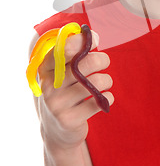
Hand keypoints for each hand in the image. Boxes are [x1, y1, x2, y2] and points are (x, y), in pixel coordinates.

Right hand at [34, 31, 112, 153]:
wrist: (56, 130)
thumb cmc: (65, 91)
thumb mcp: (62, 71)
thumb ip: (74, 52)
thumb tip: (93, 35)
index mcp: (45, 68)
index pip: (63, 48)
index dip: (82, 41)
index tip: (95, 40)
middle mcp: (48, 85)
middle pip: (84, 63)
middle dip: (102, 59)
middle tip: (104, 62)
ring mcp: (56, 104)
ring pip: (95, 82)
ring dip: (107, 80)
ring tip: (105, 82)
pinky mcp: (69, 120)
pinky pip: (99, 102)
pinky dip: (108, 97)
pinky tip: (103, 98)